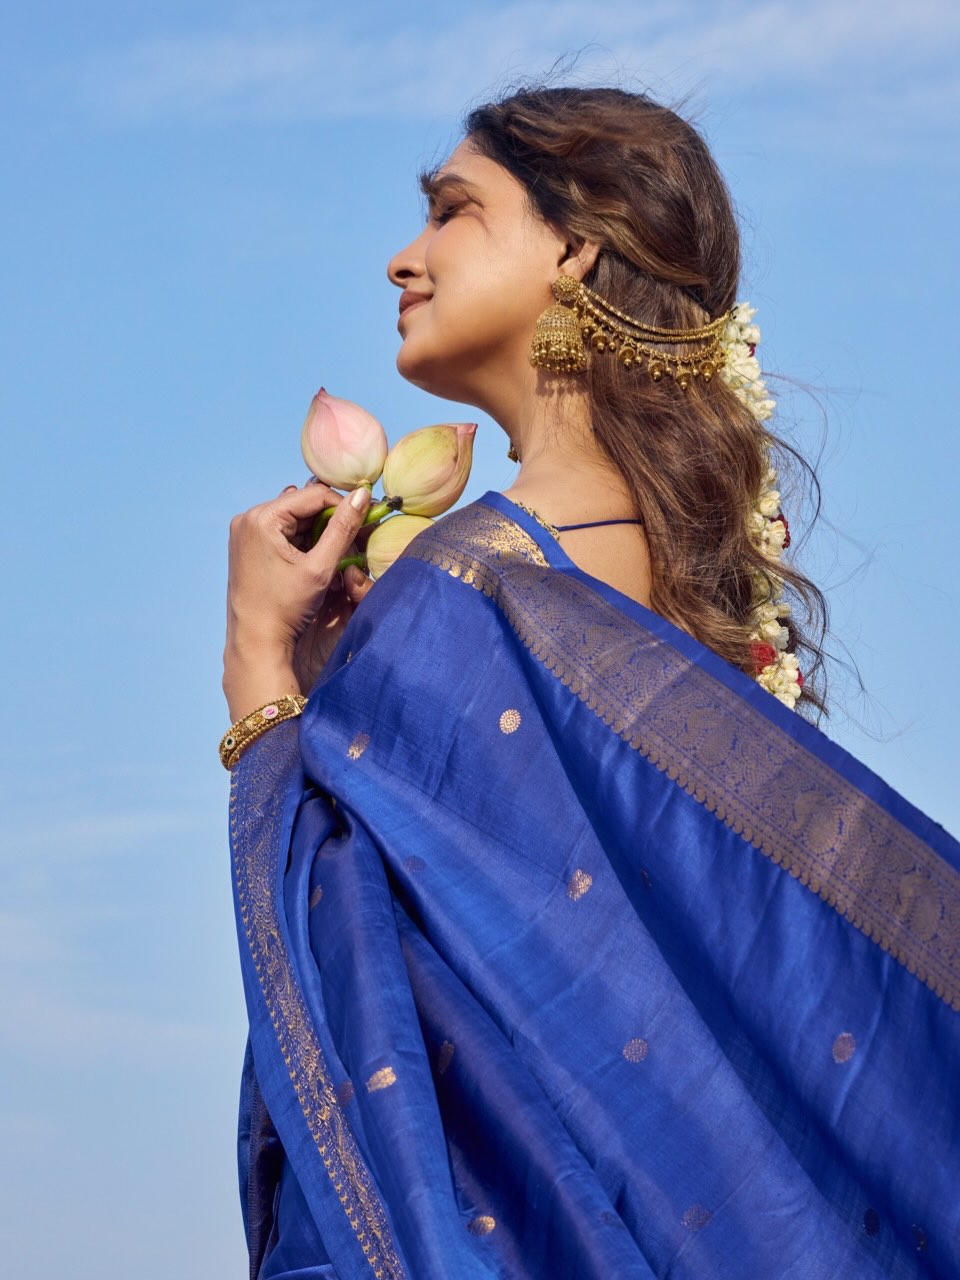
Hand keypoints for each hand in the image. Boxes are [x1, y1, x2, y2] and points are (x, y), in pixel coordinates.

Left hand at [223, 481, 372, 719]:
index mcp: (261, 518)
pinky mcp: (248, 546)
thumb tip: (363, 494)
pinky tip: (318, 559)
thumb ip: (343, 528)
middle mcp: (248, 518)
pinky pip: (283, 533)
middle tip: (358, 538)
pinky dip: (304, 542)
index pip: (314, 495)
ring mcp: (246, 532)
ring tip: (340, 552)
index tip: (368, 519)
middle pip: (303, 506)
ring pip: (295, 520)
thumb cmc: (285, 608)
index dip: (344, 506)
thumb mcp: (320, 567)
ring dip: (319, 532)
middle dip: (332, 521)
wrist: (256, 643)